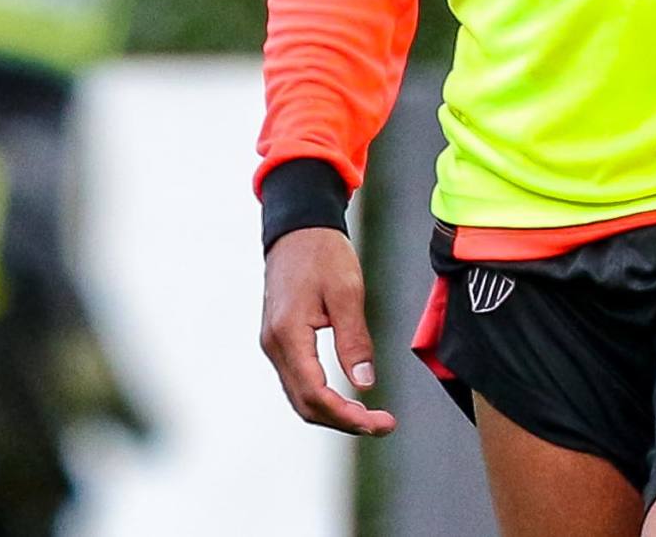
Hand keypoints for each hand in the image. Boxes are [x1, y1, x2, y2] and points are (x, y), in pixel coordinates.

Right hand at [260, 227, 394, 435]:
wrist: (298, 230)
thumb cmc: (323, 255)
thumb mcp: (347, 292)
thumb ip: (354, 340)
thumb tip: (364, 384)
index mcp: (288, 335)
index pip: (315, 393)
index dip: (348, 415)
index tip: (380, 422)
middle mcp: (274, 346)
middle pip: (305, 404)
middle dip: (343, 421)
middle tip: (382, 424)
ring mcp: (273, 345)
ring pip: (299, 396)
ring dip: (333, 413)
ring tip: (369, 418)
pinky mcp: (280, 341)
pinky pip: (298, 381)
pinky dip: (322, 397)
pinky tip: (347, 399)